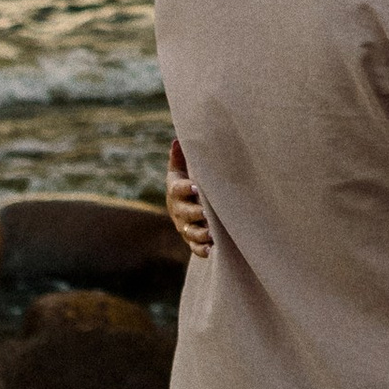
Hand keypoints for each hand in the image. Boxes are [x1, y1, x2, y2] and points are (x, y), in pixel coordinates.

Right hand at [165, 134, 212, 257]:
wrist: (188, 203)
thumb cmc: (190, 180)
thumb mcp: (182, 168)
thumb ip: (180, 156)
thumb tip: (177, 140)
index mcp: (176, 191)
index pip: (177, 189)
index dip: (185, 188)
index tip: (196, 187)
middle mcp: (179, 210)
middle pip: (183, 212)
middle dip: (194, 212)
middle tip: (206, 211)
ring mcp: (185, 226)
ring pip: (190, 231)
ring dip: (200, 233)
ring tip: (211, 233)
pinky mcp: (193, 239)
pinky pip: (196, 247)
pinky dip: (202, 249)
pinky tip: (212, 248)